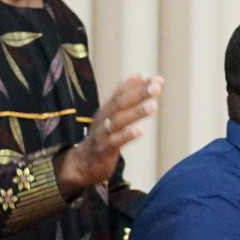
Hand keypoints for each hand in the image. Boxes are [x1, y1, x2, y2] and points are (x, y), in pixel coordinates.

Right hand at [56, 73, 162, 193]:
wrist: (81, 164)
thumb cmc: (101, 137)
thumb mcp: (110, 115)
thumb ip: (123, 96)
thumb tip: (138, 74)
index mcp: (107, 109)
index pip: (123, 93)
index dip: (140, 86)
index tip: (158, 79)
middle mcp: (103, 118)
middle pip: (121, 103)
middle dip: (139, 93)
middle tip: (157, 86)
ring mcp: (102, 133)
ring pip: (119, 120)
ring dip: (137, 112)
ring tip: (154, 105)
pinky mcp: (103, 149)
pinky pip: (115, 141)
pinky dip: (127, 135)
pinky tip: (140, 131)